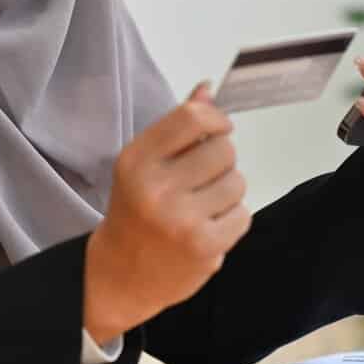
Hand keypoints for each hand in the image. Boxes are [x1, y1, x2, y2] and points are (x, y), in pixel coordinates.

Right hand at [83, 81, 251, 341]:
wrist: (120, 275)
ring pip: (238, 182)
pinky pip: (243, 215)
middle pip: (223, 149)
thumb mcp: (144, 164)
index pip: (192, 118)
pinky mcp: (204, 246)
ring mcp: (181, 219)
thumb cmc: (136, 211)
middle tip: (202, 180)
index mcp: (137, 160)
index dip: (216, 119)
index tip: (219, 129)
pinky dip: (232, 220)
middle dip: (221, 161)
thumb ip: (178, 126)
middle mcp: (156, 188)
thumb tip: (207, 88)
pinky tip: (209, 228)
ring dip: (228, 192)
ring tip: (203, 206)